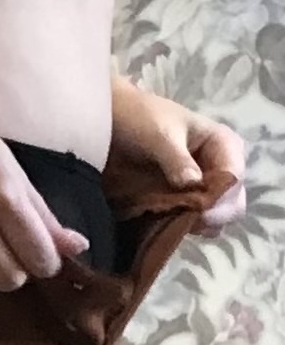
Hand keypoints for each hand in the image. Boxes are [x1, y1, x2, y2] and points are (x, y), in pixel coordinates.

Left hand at [109, 82, 246, 235]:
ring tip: (172, 223)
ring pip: (214, 214)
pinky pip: (191, 219)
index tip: (201, 214)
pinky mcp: (183, 200)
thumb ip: (177, 159)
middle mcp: (219, 167)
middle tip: (188, 223)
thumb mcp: (160, 135)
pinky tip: (164, 225)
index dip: (221, 199)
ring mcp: (202, 186)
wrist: (112, 121)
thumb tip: (193, 184)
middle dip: (212, 214)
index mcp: (223, 144)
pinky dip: (181, 225)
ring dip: (195, 223)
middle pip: (231, 201)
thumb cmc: (139, 119)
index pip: (234, 178)